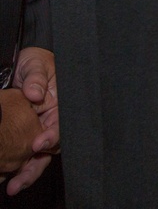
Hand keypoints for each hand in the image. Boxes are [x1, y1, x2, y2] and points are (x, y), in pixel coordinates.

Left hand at [5, 47, 58, 193]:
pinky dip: (15, 167)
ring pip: (37, 156)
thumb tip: (35, 94)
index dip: (52, 136)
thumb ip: (36, 78)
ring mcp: (38, 129)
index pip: (61, 124)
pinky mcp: (24, 135)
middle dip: (36, 165)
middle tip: (20, 180)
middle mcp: (52, 120)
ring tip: (13, 186)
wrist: (20, 64)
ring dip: (26, 172)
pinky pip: (22, 154)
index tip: (38, 144)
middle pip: (50, 148)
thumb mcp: (36, 64)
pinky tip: (6, 176)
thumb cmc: (35, 61)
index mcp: (62, 104)